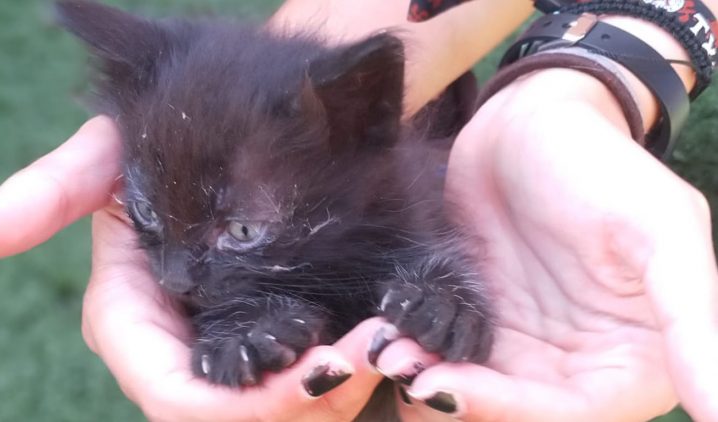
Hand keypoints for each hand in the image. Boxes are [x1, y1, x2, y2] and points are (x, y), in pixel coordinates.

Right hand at [0, 117, 385, 421]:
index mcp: (134, 325)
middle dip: (302, 401)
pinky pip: (307, 374)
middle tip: (370, 353)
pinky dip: (344, 369)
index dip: (240, 406)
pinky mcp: (268, 329)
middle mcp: (180, 347)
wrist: (217, 130)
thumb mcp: (101, 159)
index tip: (315, 372)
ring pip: (280, 406)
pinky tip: (383, 337)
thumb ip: (47, 195)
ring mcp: (226, 343)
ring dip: (336, 388)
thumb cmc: (156, 141)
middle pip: (237, 416)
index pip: (177, 397)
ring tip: (388, 344)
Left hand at [382, 69, 717, 421]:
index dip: (511, 411)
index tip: (446, 387)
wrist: (530, 121)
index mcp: (636, 358)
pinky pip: (446, 351)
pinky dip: (417, 349)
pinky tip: (386, 332)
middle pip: (515, 410)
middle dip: (455, 396)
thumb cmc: (603, 164)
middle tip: (400, 366)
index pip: (574, 413)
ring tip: (386, 349)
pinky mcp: (480, 317)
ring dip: (427, 377)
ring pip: (474, 386)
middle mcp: (579, 361)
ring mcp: (524, 342)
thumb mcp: (660, 229)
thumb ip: (694, 321)